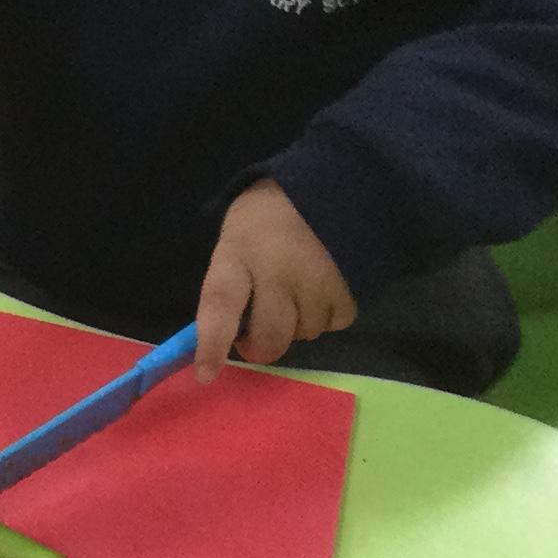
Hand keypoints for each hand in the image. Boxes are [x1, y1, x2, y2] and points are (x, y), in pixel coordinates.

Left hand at [195, 181, 356, 381]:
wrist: (338, 183)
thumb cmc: (273, 213)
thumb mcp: (238, 235)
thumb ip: (230, 280)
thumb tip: (225, 331)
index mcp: (240, 252)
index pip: (219, 306)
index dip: (212, 345)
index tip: (206, 374)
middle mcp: (279, 272)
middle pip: (268, 338)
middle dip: (259, 344)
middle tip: (257, 328)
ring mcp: (318, 283)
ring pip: (302, 335)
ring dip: (296, 323)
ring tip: (297, 287)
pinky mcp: (351, 290)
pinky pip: (333, 326)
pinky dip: (326, 315)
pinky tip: (322, 286)